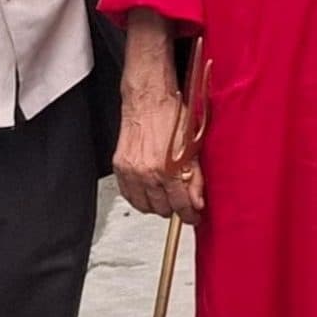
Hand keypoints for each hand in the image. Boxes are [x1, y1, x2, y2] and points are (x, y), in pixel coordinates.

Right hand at [114, 69, 202, 225]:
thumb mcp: (193, 148)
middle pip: (162, 209)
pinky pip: (128, 195)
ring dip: (157, 205)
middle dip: (175, 208)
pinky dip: (140, 198)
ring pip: (144, 206)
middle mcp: (146, 174)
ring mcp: (131, 172)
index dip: (189, 214)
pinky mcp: (120, 168)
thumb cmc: (173, 116)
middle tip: (182, 201)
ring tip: (167, 196)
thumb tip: (197, 202)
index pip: (180, 205)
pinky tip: (149, 192)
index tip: (193, 216)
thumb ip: (196, 178)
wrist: (148, 100)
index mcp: (167, 169)